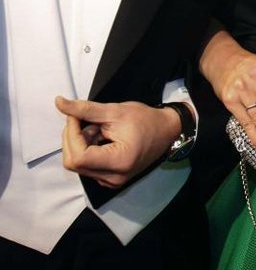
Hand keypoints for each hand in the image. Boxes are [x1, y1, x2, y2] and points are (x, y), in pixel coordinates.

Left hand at [55, 96, 180, 187]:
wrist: (166, 130)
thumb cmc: (145, 119)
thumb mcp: (115, 111)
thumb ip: (85, 109)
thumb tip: (59, 103)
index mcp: (118, 162)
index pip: (78, 156)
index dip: (71, 134)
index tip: (74, 116)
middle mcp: (113, 178)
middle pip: (74, 163)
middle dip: (73, 138)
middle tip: (85, 120)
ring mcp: (111, 182)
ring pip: (79, 165)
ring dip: (80, 143)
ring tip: (98, 128)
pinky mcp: (110, 179)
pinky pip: (88, 167)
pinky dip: (87, 150)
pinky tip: (100, 137)